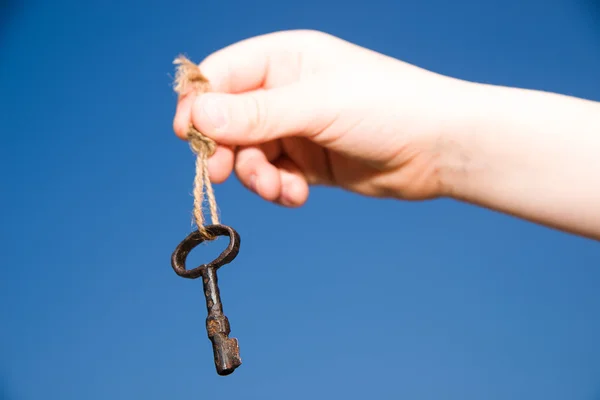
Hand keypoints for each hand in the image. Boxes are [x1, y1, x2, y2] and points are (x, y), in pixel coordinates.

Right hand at [173, 29, 470, 206]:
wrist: (439, 147)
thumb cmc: (389, 108)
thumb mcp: (318, 106)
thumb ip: (257, 113)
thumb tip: (198, 113)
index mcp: (285, 60)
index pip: (222, 76)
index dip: (200, 105)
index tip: (190, 136)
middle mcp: (286, 91)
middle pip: (229, 120)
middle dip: (227, 149)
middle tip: (225, 174)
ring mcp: (297, 128)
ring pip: (250, 153)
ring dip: (256, 175)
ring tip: (278, 188)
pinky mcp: (308, 161)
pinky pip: (274, 175)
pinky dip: (278, 189)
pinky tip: (297, 194)